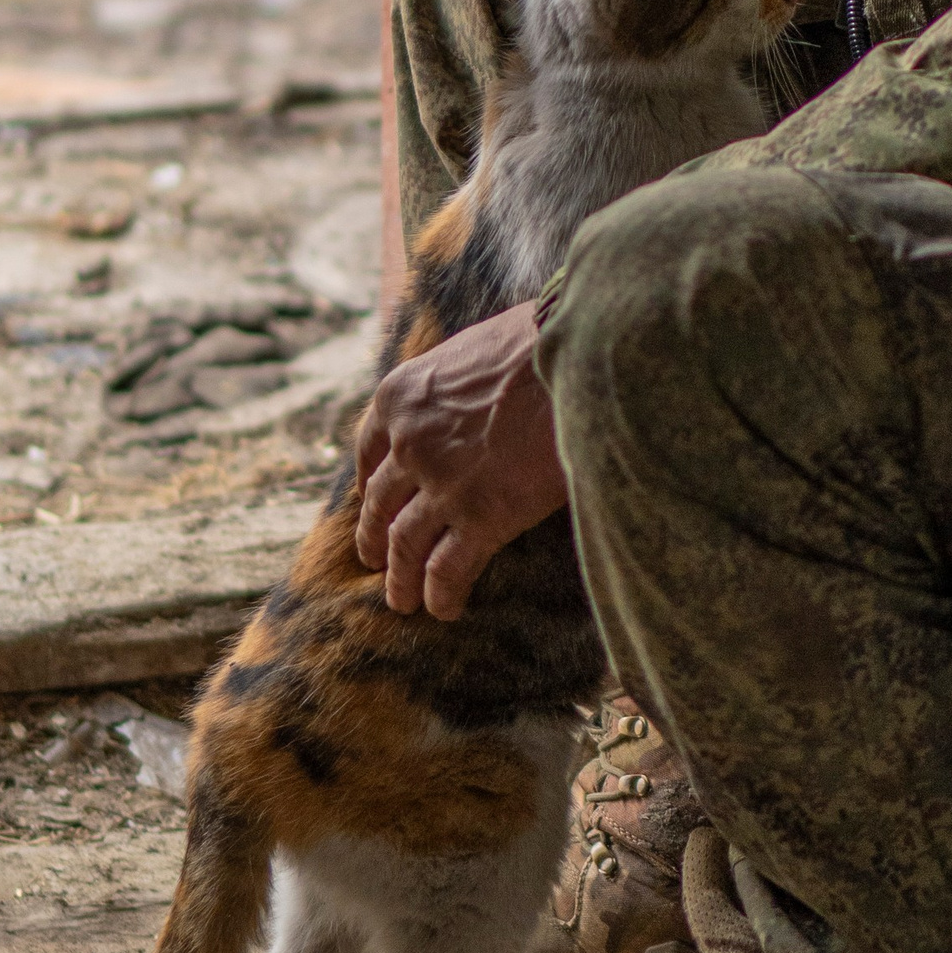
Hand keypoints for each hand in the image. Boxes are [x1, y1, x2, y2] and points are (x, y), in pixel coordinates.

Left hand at [354, 303, 566, 616]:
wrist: (584, 354)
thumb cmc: (543, 342)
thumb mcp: (472, 350)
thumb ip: (452, 388)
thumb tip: (466, 406)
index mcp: (400, 397)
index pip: (367, 450)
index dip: (367, 485)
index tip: (371, 504)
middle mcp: (409, 442)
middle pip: (379, 504)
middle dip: (375, 538)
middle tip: (378, 562)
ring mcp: (442, 483)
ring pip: (404, 545)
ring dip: (400, 579)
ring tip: (403, 601)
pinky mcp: (482, 517)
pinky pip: (447, 569)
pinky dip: (441, 595)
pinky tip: (444, 610)